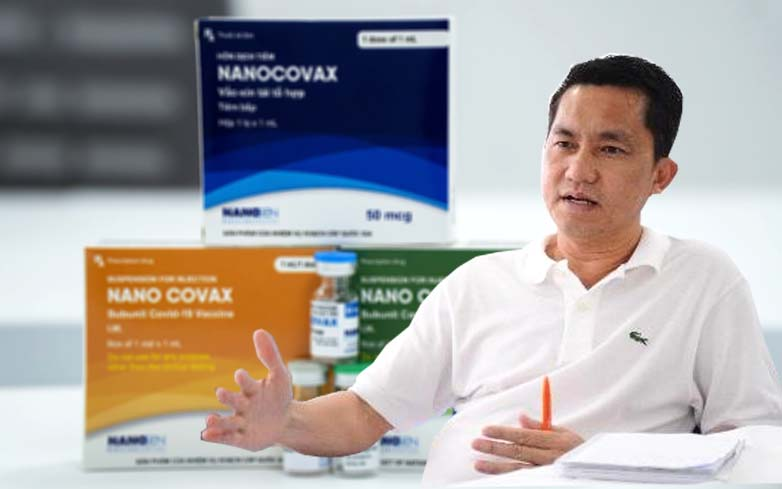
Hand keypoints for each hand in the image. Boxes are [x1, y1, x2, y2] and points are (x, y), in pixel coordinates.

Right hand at [200, 329, 292, 450]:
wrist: (286, 422)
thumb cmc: (279, 397)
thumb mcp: (280, 376)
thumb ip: (270, 355)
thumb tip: (259, 330)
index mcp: (251, 389)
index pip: (247, 383)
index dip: (244, 379)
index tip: (240, 374)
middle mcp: (242, 405)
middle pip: (233, 400)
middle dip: (227, 397)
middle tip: (221, 392)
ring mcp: (241, 422)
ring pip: (227, 421)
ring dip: (218, 421)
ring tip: (209, 419)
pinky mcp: (242, 438)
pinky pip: (229, 438)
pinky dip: (218, 436)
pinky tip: (206, 434)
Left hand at [471, 414, 583, 473]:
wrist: (594, 471)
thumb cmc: (577, 449)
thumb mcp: (564, 434)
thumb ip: (541, 426)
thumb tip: (521, 417)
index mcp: (553, 442)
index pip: (523, 436)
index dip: (503, 433)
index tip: (486, 430)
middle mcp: (549, 457)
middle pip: (517, 452)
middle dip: (494, 447)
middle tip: (476, 443)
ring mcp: (546, 472)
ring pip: (517, 469)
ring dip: (496, 467)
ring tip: (478, 463)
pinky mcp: (546, 481)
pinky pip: (524, 479)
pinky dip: (509, 477)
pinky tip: (496, 475)